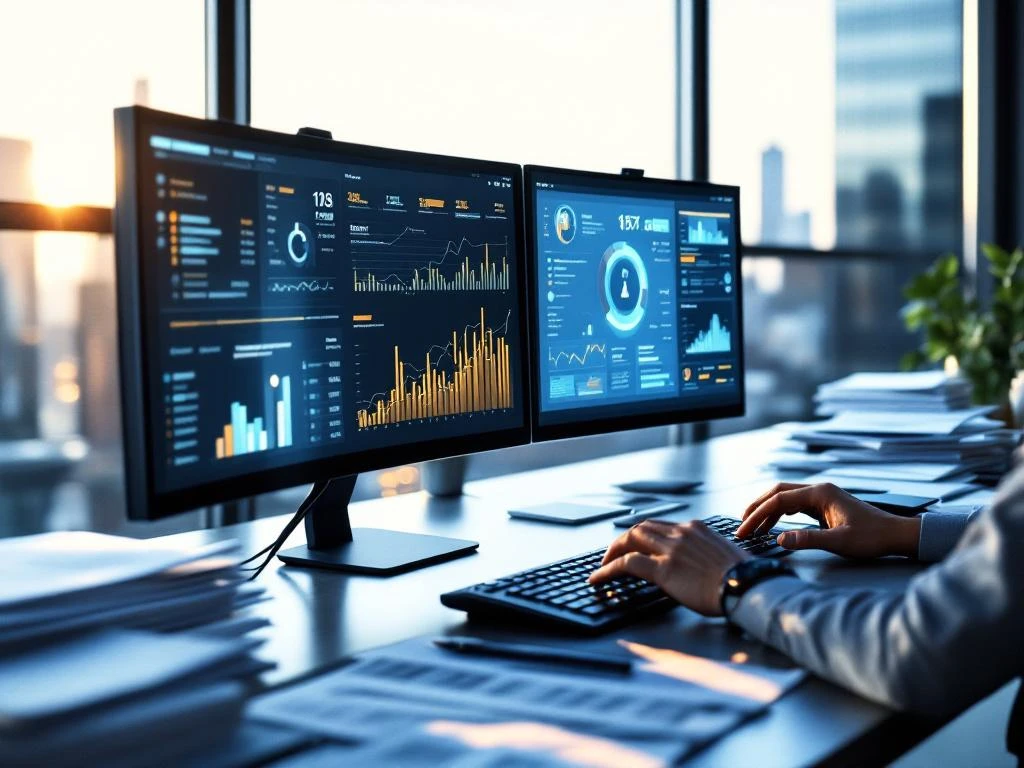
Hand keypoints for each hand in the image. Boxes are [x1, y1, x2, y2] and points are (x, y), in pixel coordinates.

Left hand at [587, 520, 749, 615]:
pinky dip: (608, 570)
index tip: (635, 544)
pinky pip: (626, 564)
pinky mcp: (663, 569)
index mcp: (695, 528)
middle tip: (612, 555)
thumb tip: (698, 564)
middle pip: (640, 528)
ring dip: (612, 553)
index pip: (660, 526)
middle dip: (623, 541)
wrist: (748, 586)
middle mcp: (680, 533)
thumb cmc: (743, 577)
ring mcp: (670, 549)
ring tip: (602, 566)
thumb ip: (705, 552)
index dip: (643, 535)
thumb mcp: (723, 555)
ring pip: (629, 540)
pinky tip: (598, 579)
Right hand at [737, 482, 920, 558]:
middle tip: (741, 525)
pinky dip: (779, 514)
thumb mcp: (840, 542)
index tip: (744, 530)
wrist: (895, 535)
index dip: (758, 515)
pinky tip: (773, 527)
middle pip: (777, 492)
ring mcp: (821, 496)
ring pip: (784, 497)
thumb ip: (809, 539)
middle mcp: (818, 490)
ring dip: (766, 511)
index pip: (778, 499)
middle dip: (756, 508)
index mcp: (820, 493)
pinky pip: (794, 505)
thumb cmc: (872, 537)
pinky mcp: (823, 505)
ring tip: (752, 528)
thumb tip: (780, 539)